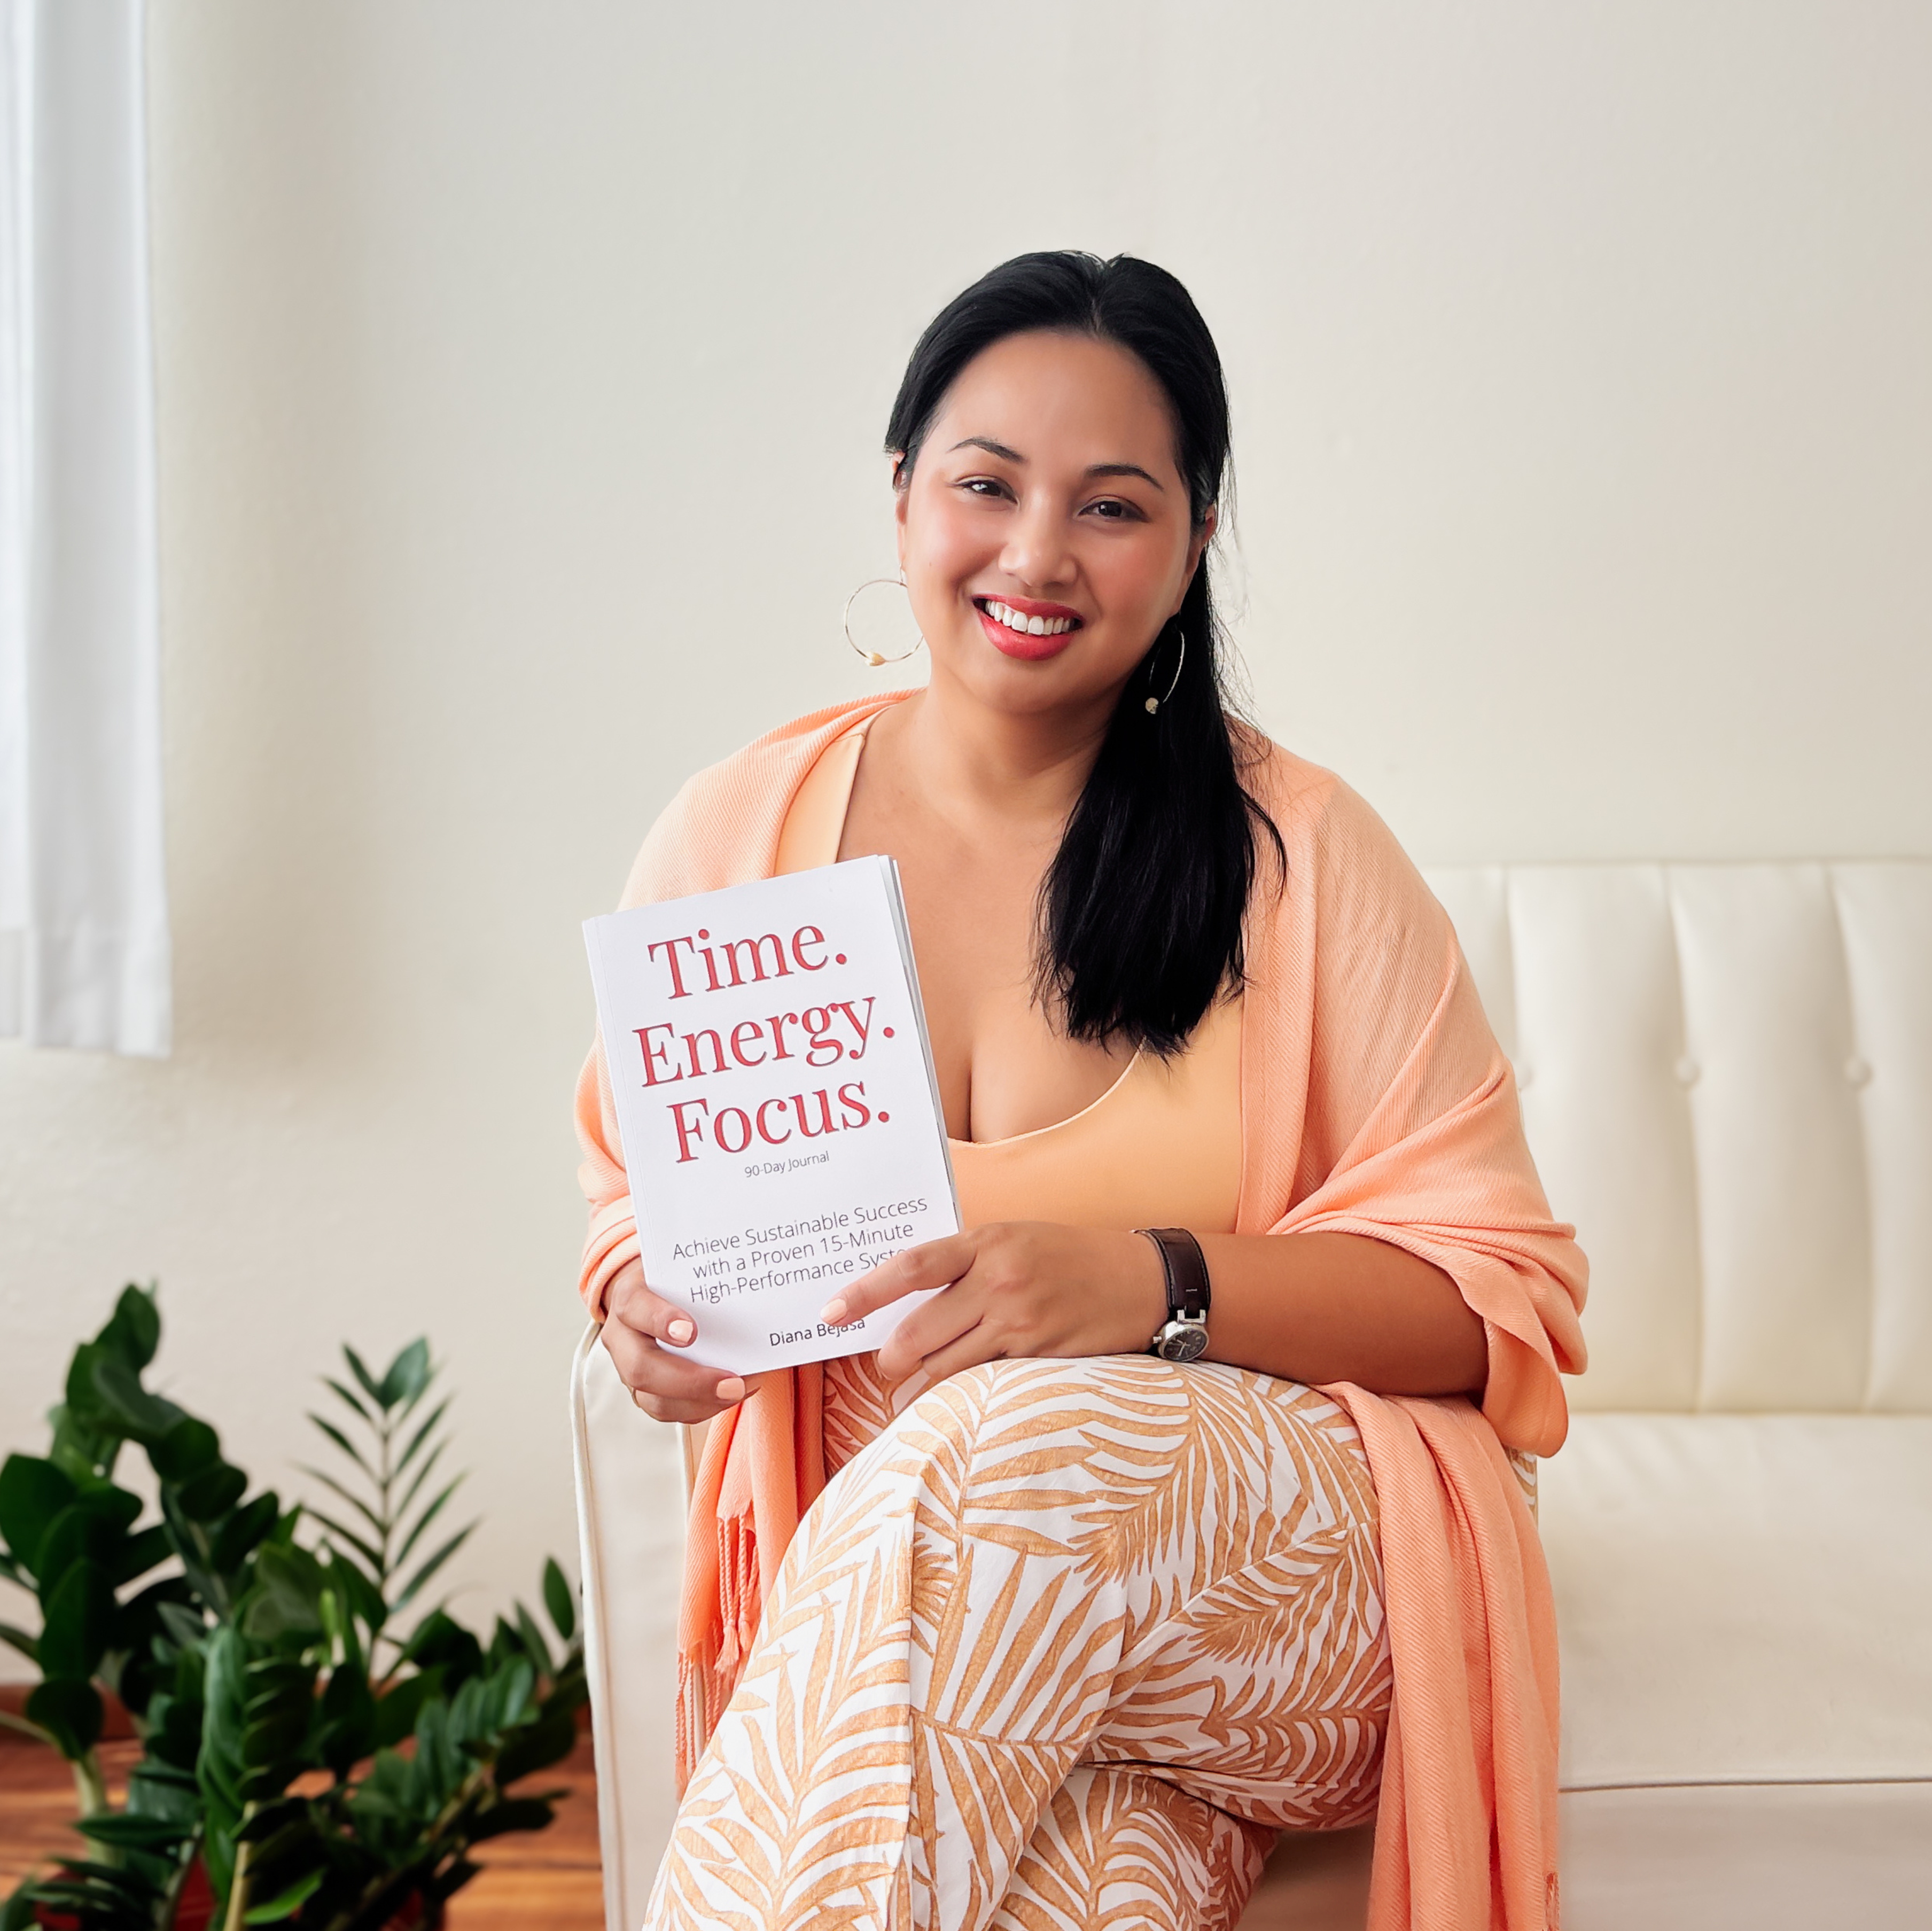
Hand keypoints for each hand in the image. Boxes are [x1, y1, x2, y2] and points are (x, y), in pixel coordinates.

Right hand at [600, 1257, 747, 1422]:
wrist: (652, 1291)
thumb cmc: (675, 1279)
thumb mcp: (683, 1266)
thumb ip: (707, 1272)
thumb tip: (755, 1287)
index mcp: (629, 1296)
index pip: (635, 1307)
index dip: (659, 1320)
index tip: (691, 1331)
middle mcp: (622, 1336)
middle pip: (640, 1368)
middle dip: (689, 1381)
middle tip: (732, 1383)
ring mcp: (629, 1368)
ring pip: (654, 1400)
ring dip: (701, 1402)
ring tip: (739, 1391)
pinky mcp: (644, 1392)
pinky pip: (670, 1411)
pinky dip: (705, 1408)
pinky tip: (736, 1394)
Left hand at [820, 1222, 1167, 1388]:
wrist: (1141, 1281)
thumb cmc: (1069, 1257)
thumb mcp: (1015, 1239)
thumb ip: (965, 1261)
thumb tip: (907, 1295)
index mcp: (986, 1242)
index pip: (911, 1267)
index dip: (864, 1293)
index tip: (829, 1312)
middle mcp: (999, 1280)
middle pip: (918, 1333)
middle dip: (890, 1359)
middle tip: (883, 1368)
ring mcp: (1020, 1321)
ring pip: (945, 1368)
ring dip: (919, 1387)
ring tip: (909, 1395)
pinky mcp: (1039, 1356)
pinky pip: (983, 1383)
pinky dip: (962, 1396)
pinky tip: (957, 1403)